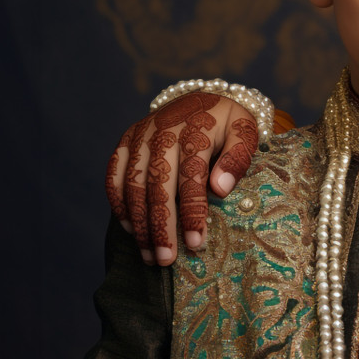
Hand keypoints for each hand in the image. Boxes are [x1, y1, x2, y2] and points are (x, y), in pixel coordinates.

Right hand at [105, 93, 258, 264]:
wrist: (201, 98)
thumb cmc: (227, 123)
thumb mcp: (244, 131)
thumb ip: (237, 157)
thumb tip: (220, 189)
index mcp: (194, 128)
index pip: (191, 176)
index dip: (192, 211)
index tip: (196, 242)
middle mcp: (162, 131)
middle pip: (157, 185)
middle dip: (161, 226)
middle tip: (166, 260)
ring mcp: (139, 136)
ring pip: (132, 185)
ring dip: (139, 223)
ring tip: (150, 256)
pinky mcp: (125, 142)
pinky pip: (114, 175)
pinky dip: (118, 204)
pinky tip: (129, 230)